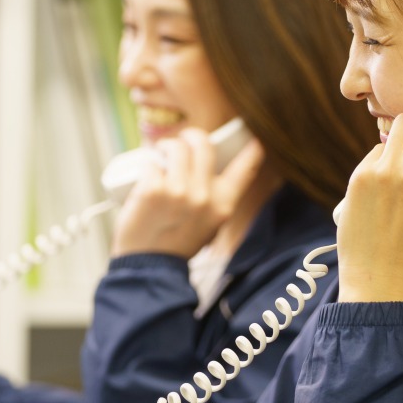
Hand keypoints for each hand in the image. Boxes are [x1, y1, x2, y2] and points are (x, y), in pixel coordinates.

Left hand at [111, 131, 265, 258]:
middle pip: (204, 144)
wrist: (150, 266)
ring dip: (166, 147)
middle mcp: (205, 196)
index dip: (253, 150)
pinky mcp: (152, 190)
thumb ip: (216, 200)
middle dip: (191, 136)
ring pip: (176, 147)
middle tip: (182, 142)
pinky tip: (145, 176)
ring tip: (160, 156)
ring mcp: (179, 192)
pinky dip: (147, 165)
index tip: (257, 137)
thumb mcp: (210, 225)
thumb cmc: (178, 243)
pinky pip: (151, 162)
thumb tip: (211, 168)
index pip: (245, 170)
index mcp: (223, 205)